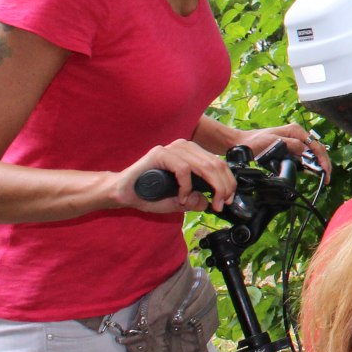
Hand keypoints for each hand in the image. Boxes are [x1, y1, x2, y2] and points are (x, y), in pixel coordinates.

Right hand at [112, 139, 235, 213]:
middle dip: (224, 186)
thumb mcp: (178, 201)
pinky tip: (181, 198)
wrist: (122, 193)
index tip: (229, 200)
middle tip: (222, 204)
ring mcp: (172, 148)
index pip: (218, 163)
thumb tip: (208, 202)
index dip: (228, 182)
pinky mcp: (160, 153)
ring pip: (204, 165)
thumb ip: (194, 200)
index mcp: (191, 154)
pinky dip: (186, 186)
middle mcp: (184, 147)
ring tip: (209, 203)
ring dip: (211, 187)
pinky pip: (183, 169)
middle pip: (215, 164)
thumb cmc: (148, 195)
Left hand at [232, 123, 331, 179]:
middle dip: (323, 163)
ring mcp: (294, 141)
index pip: (315, 146)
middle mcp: (298, 134)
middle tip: (326, 177)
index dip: (322, 159)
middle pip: (316, 149)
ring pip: (311, 153)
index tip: (325, 171)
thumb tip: (306, 152)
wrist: (243, 143)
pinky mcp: (290, 148)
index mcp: (296, 130)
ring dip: (318, 164)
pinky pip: (303, 156)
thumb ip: (292, 145)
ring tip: (322, 177)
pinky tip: (312, 172)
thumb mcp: (274, 142)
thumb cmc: (256, 141)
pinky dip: (309, 164)